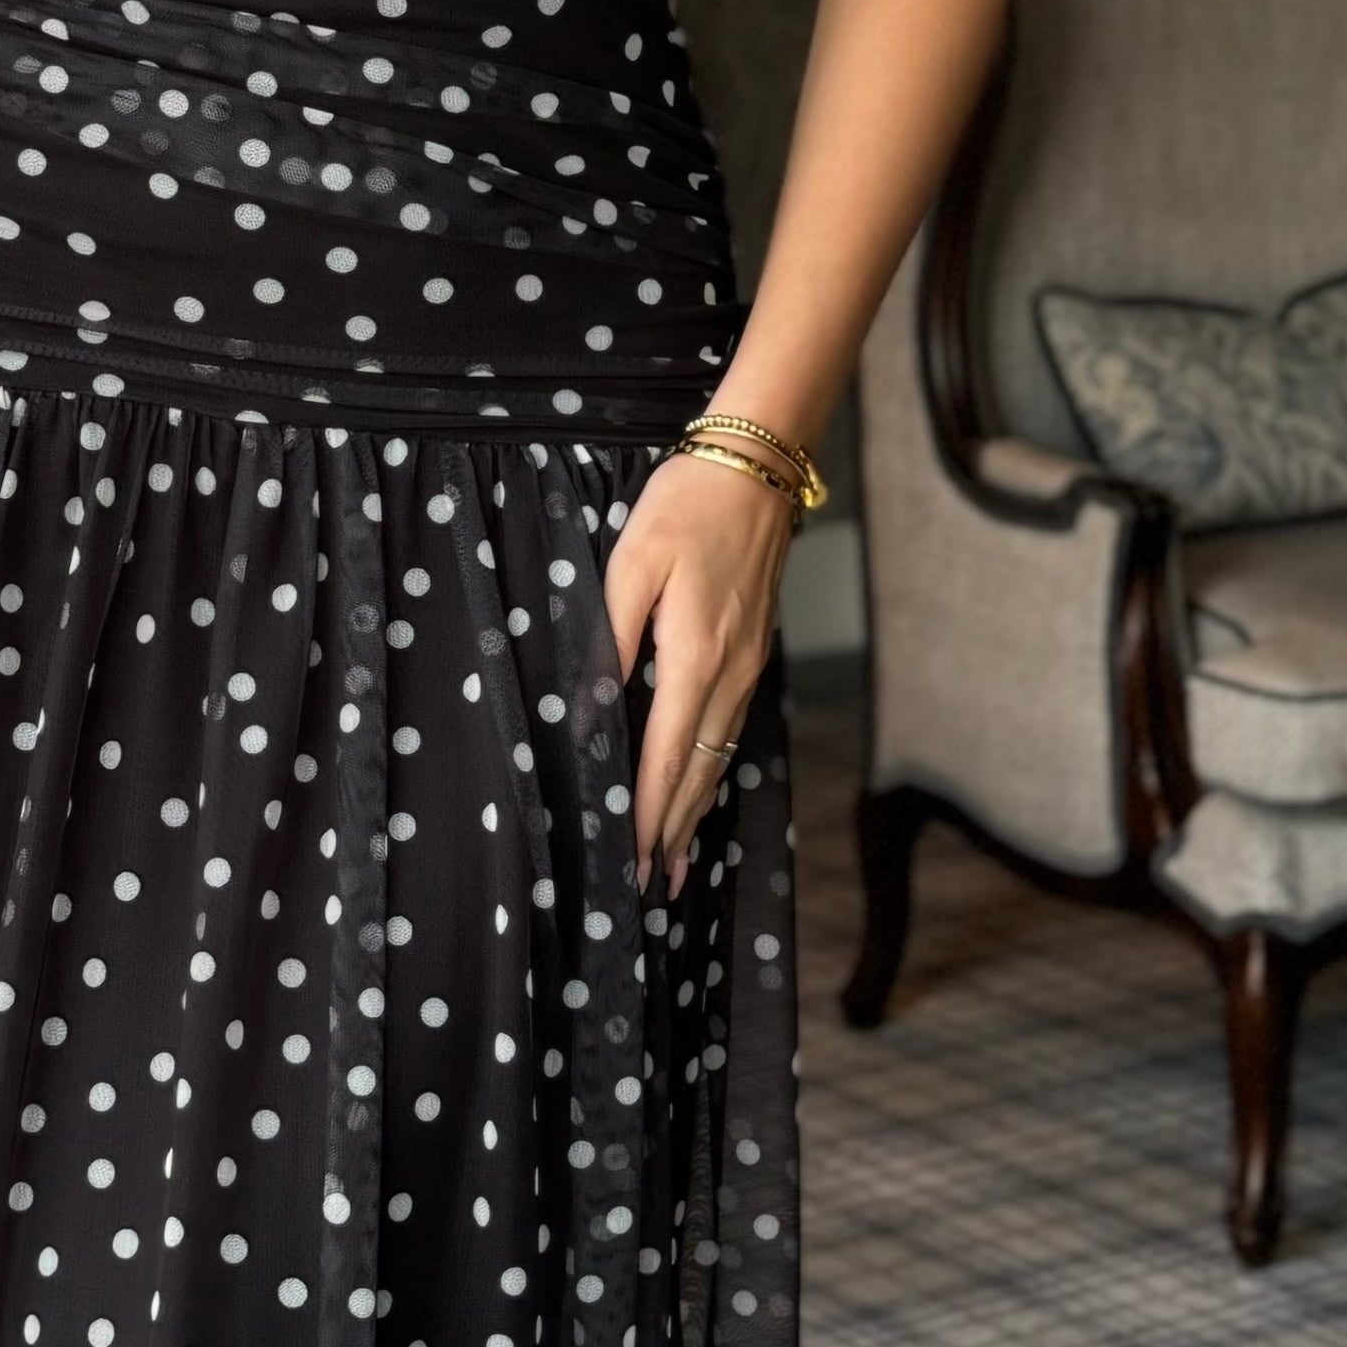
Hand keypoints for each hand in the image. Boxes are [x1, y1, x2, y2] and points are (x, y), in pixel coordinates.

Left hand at [605, 448, 792, 899]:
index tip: (633, 858)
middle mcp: (730, 671)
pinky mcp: (753, 650)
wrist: (756, 463)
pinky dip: (711, 766)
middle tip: (654, 883)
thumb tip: (591, 712)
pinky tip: (699, 784)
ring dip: (696, 806)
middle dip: (675, 828)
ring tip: (678, 857)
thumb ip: (609, 642)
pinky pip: (729, 726)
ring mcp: (748, 663)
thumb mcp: (629, 567)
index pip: (665, 755)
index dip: (649, 812)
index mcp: (694, 655)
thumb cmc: (686, 505)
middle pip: (699, 769)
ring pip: (718, 752)